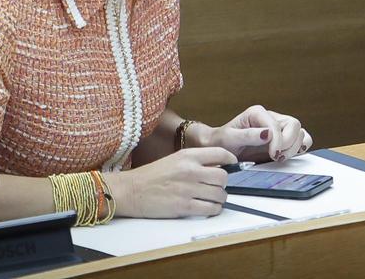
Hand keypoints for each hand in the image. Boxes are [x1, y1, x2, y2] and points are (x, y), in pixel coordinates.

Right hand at [111, 146, 235, 217]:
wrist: (131, 190)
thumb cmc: (151, 176)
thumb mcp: (175, 160)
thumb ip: (196, 161)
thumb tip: (218, 167)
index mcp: (188, 156)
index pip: (221, 153)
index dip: (231, 160)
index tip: (233, 165)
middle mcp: (190, 170)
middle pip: (223, 177)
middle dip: (223, 183)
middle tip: (217, 186)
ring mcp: (188, 189)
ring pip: (220, 194)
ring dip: (220, 198)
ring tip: (212, 198)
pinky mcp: (184, 207)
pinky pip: (211, 209)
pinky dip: (214, 209)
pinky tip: (208, 207)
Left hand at [204, 105, 312, 162]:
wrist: (219, 148)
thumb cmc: (222, 141)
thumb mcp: (229, 138)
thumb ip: (247, 135)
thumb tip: (268, 134)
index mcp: (257, 113)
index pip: (277, 124)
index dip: (278, 140)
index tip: (273, 154)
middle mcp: (271, 118)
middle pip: (294, 125)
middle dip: (289, 143)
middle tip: (276, 157)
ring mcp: (279, 128)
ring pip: (300, 132)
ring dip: (295, 147)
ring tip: (280, 158)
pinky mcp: (283, 139)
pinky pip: (301, 139)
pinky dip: (301, 147)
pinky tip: (291, 155)